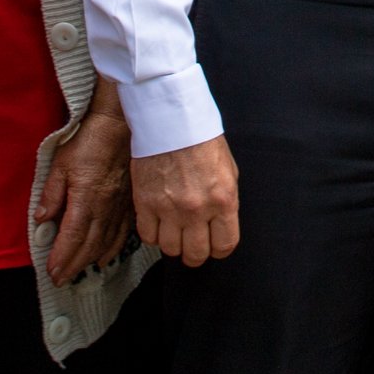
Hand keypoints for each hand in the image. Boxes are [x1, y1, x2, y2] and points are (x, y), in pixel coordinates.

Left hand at [38, 99, 136, 285]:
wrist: (119, 127)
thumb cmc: (89, 142)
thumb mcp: (60, 164)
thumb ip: (52, 194)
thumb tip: (42, 219)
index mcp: (86, 199)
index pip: (72, 236)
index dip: (62, 257)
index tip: (52, 272)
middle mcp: (104, 208)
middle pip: (88, 245)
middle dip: (73, 265)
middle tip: (60, 280)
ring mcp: (119, 207)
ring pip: (105, 242)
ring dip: (89, 261)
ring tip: (77, 273)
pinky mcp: (128, 203)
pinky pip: (122, 233)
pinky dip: (112, 249)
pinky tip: (105, 258)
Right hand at [133, 134, 240, 265]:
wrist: (171, 119)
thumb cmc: (201, 140)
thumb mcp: (228, 170)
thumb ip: (225, 201)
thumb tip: (220, 224)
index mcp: (223, 200)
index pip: (224, 245)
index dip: (219, 250)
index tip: (213, 246)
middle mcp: (197, 209)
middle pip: (196, 254)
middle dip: (196, 254)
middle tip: (192, 244)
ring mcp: (169, 208)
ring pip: (170, 249)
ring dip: (173, 243)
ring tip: (174, 231)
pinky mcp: (145, 203)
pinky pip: (148, 236)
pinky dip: (153, 234)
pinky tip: (157, 222)